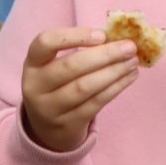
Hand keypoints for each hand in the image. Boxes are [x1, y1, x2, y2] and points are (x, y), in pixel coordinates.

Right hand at [21, 27, 137, 152]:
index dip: (74, 36)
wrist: (48, 130)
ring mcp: (49, 108)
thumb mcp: (56, 67)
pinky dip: (116, 88)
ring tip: (133, 62)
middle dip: (105, 55)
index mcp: (32, 63)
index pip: (45, 42)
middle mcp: (35, 86)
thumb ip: (81, 50)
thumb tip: (118, 37)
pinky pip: (95, 103)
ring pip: (85, 86)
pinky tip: (129, 77)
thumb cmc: (59, 86)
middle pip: (71, 66)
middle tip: (130, 47)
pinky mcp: (67, 124)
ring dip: (114, 72)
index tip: (102, 35)